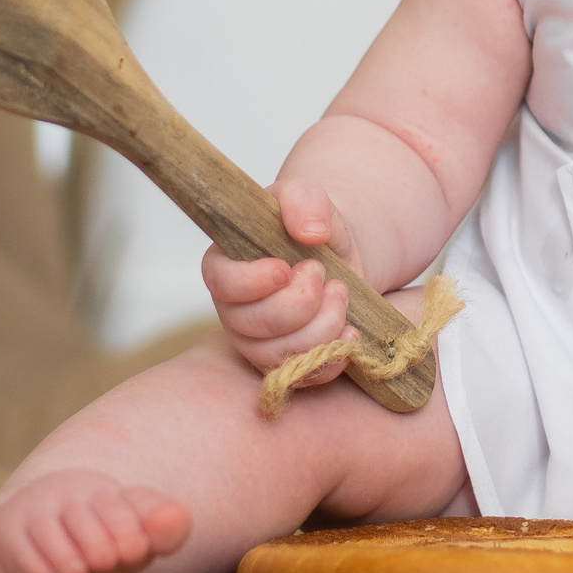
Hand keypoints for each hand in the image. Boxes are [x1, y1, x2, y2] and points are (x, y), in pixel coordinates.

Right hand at [201, 177, 362, 384]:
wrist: (336, 252)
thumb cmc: (310, 223)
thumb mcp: (307, 196)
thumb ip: (304, 202)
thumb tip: (310, 232)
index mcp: (224, 264)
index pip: (221, 283)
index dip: (252, 281)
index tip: (285, 268)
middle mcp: (233, 309)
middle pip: (254, 324)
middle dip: (300, 301)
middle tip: (322, 272)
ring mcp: (257, 342)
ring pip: (281, 354)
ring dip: (322, 324)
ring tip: (341, 292)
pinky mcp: (285, 364)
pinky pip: (305, 376)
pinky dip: (333, 356)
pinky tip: (351, 332)